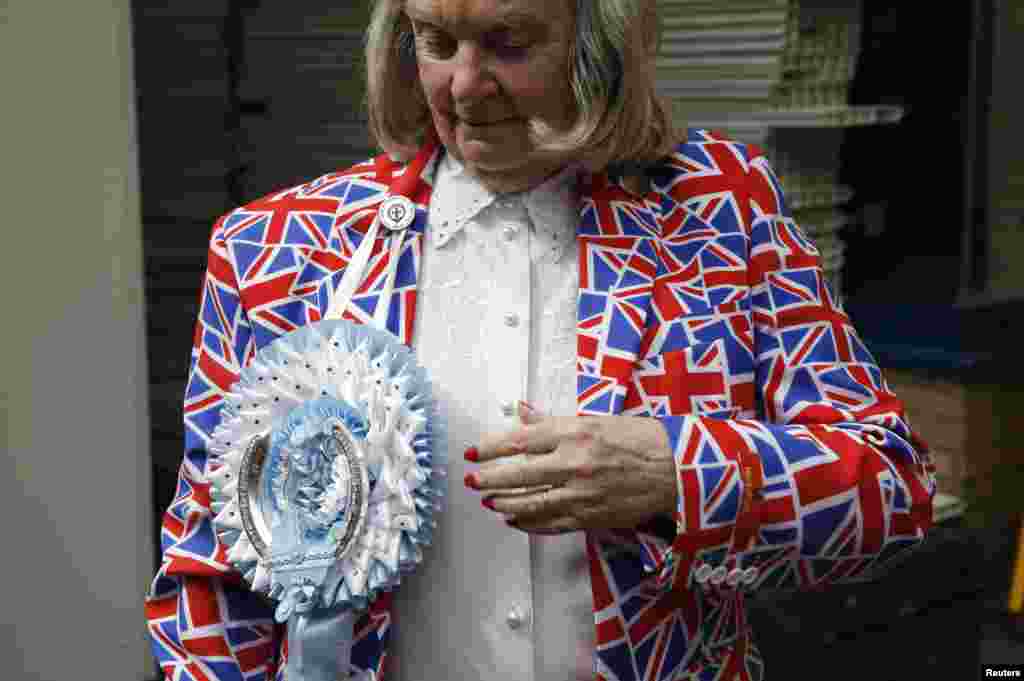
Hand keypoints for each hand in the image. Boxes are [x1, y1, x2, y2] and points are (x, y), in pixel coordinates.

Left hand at [463, 402, 676, 533]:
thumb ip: (553, 421)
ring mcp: (580, 494)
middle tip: (471, 479)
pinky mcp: (589, 517)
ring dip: (503, 502)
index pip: (520, 441)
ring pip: (530, 503)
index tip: (473, 452)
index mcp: (574, 433)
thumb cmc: (640, 439)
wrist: (677, 470)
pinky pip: (550, 523)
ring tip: (488, 499)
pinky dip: (528, 522)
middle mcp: (574, 464)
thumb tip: (522, 411)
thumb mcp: (595, 420)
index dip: (491, 448)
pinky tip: (513, 519)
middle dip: (489, 478)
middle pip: (518, 475)